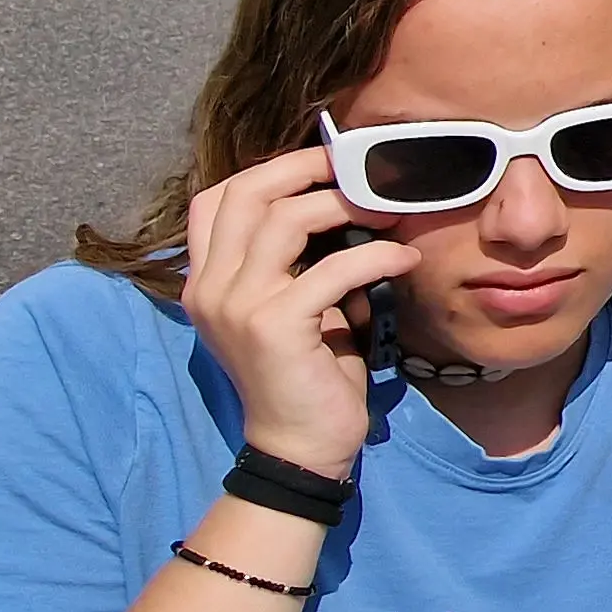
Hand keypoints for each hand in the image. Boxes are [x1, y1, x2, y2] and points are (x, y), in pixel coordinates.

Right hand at [180, 148, 413, 472]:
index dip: (269, 170)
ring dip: (345, 205)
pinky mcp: (274, 326)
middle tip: (358, 170)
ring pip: (285, 220)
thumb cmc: (306, 374)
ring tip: (388, 212)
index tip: (323, 164)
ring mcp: (236, 305)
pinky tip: (405, 261)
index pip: (214, 198)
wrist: (299, 447)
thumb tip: (344, 201)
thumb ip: (295, 260)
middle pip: (244, 193)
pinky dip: (376, 257)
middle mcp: (209, 287)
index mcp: (206, 280)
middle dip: (305, 169)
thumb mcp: (292, 306)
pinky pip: (332, 269)